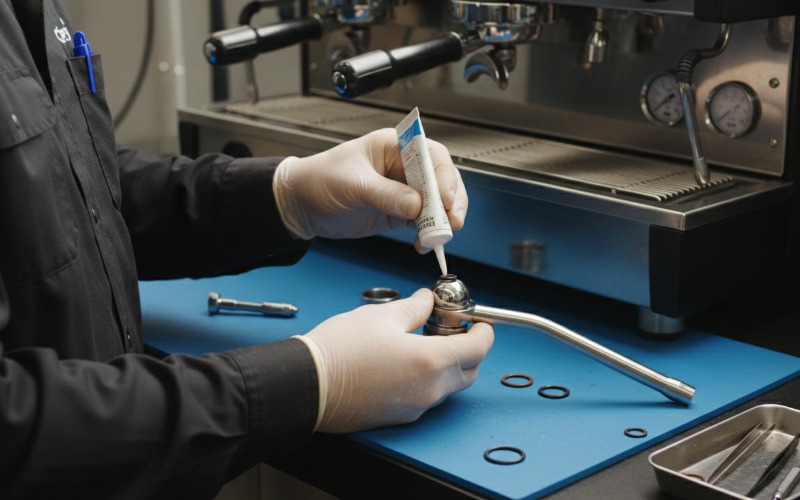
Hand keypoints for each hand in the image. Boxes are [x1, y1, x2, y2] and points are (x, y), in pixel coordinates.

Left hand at [273, 128, 467, 252]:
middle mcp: (404, 167)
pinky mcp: (399, 212)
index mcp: (393, 147)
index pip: (431, 155)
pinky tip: (424, 244)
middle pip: (442, 180)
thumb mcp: (352, 185)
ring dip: (442, 222)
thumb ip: (385, 194)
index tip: (444, 198)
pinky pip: (424, 223)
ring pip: (437, 204)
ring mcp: (404, 190)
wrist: (301, 205)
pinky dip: (429, 235)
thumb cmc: (319, 180)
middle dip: (451, 202)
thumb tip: (416, 205)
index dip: (443, 175)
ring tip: (437, 238)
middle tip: (451, 223)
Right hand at [294, 288, 493, 432]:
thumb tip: (426, 301)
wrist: (307, 385)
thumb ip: (414, 307)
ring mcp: (414, 407)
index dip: (484, 331)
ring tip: (420, 341)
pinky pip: (426, 397)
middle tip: (447, 327)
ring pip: (448, 386)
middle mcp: (429, 390)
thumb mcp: (381, 316)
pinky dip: (427, 379)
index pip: (478, 348)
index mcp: (430, 361)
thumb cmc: (339, 351)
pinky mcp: (399, 417)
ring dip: (446, 364)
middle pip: (469, 370)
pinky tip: (403, 361)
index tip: (478, 320)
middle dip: (467, 348)